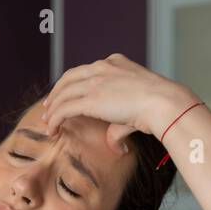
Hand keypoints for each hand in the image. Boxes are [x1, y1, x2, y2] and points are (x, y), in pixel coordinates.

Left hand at [41, 54, 199, 151]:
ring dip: (52, 108)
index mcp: (115, 63)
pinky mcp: (90, 99)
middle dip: (56, 93)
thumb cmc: (157, 107)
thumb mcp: (136, 109)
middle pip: (69, 78)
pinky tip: (52, 129)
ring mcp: (95, 81)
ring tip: (47, 121)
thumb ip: (119, 126)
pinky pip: (64, 109)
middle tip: (48, 107)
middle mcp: (102, 67)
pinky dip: (55, 119)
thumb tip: (117, 146)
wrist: (163, 103)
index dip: (71, 84)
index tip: (65, 96)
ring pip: (63, 93)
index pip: (85, 71)